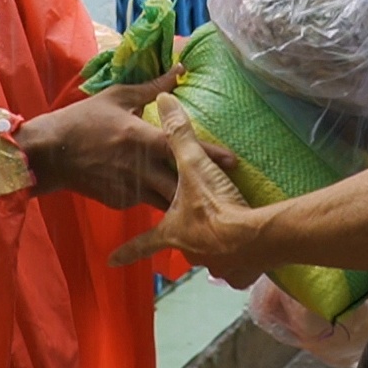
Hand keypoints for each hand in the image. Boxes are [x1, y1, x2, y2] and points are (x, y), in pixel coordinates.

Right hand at [14, 68, 233, 209]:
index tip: (233, 161)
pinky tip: (166, 195)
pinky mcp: (120, 202)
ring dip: (184, 198)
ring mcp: (129, 189)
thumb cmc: (84, 120)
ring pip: (166, 200)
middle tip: (227, 187)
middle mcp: (139, 167)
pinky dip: (156, 196)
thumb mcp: (118, 97)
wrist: (49, 154)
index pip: (181, 147)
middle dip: (203, 186)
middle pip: (180, 183)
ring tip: (209, 199)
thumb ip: (152, 87)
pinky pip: (146, 201)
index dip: (208, 154)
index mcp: (140, 138)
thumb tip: (180, 69)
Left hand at [108, 94, 261, 287]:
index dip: (126, 251)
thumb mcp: (194, 164)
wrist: (256, 237)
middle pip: (183, 242)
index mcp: (173, 230)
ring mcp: (215, 263)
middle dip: (186, 234)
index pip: (143, 242)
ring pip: (210, 253)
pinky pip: (235, 263)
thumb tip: (164, 98)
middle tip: (192, 224)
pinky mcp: (239, 269)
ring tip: (224, 230)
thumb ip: (178, 133)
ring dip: (214, 242)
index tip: (111, 262)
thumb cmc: (217, 204)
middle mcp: (190, 250)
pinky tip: (246, 248)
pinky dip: (239, 256)